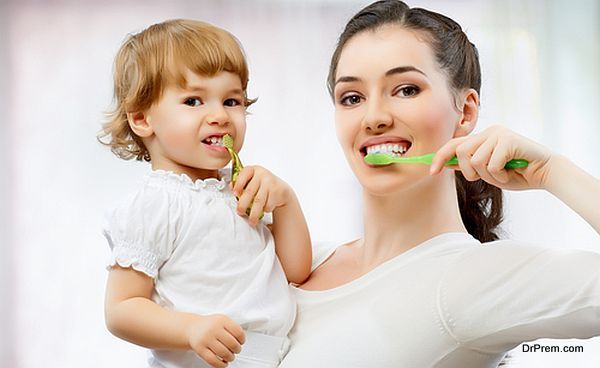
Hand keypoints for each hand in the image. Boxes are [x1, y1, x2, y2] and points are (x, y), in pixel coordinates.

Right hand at [187, 314, 244, 367]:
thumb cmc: (210, 325)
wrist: (193, 328)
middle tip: (236, 350)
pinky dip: (221, 365)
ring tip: (230, 356)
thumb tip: (242, 341)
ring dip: (230, 358)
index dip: (242, 340)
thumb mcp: (222, 320)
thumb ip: (233, 327)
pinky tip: (224, 363)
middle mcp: (213, 329)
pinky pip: (213, 361)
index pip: (238, 332)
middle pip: (232, 344)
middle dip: (237, 350)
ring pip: (224, 353)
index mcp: (221, 320)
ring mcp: (206, 339)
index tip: (241, 342)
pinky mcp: (200, 349)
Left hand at [232, 165, 292, 225]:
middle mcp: (262, 174)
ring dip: (254, 213)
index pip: (244, 175)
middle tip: (239, 212)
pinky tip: (264, 209)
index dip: (238, 184)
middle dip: (243, 204)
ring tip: (251, 221)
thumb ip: (240, 183)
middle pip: (250, 191)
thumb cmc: (261, 185)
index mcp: (252, 170)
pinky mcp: (277, 191)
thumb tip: (231, 186)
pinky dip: (265, 209)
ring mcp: (270, 182)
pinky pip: (268, 204)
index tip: (235, 194)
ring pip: (259, 201)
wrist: (280, 189)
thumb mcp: (250, 181)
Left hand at [430, 125, 553, 189]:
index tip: (431, 172)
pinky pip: (491, 164)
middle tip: (484, 177)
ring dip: (487, 175)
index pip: (453, 144)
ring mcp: (499, 133)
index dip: (440, 157)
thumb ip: (469, 165)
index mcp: (482, 137)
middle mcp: (489, 132)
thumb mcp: (487, 171)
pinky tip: (511, 172)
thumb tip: (445, 164)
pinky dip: (499, 175)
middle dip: (469, 171)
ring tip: (502, 173)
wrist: (546, 174)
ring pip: (475, 160)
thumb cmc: (517, 174)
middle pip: (460, 152)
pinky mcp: (508, 139)